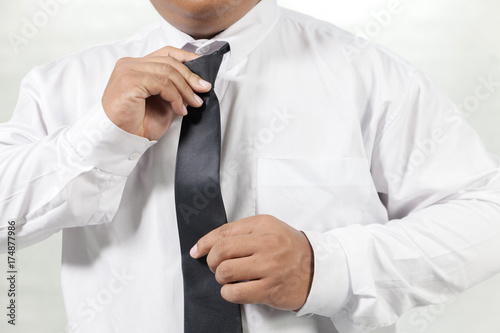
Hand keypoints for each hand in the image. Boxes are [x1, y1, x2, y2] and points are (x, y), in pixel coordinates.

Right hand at [102, 46, 211, 140]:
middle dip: (190, 76)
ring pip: (167, 71)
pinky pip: (162, 83)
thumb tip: (196, 85)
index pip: (165, 53)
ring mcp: (128, 70)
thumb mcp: (163, 104)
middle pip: (169, 61)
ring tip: (193, 103)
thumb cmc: (135, 124)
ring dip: (185, 89)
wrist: (119, 139)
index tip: (203, 65)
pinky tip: (180, 109)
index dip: (186, 57)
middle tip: (204, 89)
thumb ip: (175, 91)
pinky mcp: (129, 81)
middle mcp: (130, 64)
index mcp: (136, 66)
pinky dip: (175, 97)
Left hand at [191, 215, 313, 310]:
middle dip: (212, 262)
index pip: (224, 232)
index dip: (205, 243)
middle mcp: (266, 243)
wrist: (318, 268)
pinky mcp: (270, 289)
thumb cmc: (289, 248)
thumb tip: (207, 245)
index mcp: (263, 225)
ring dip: (221, 278)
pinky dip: (228, 293)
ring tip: (229, 278)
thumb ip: (241, 232)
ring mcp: (269, 267)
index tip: (197, 250)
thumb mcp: (268, 229)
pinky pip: (235, 293)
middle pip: (221, 251)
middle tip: (218, 266)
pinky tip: (235, 289)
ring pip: (225, 272)